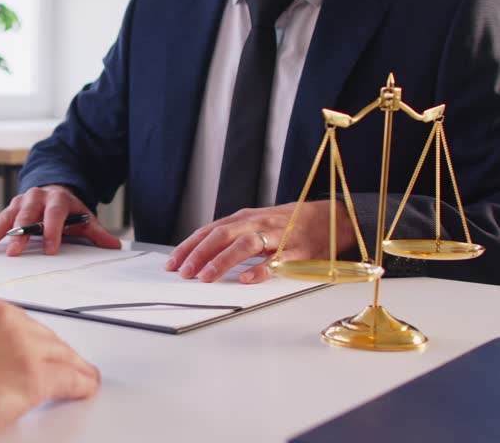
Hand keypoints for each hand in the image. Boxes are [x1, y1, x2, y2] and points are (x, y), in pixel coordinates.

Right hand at [0, 184, 120, 255]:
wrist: (53, 188)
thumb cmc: (67, 207)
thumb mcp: (84, 216)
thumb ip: (96, 232)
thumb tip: (114, 245)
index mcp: (56, 199)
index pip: (55, 215)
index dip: (53, 232)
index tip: (50, 250)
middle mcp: (35, 198)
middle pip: (26, 218)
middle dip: (18, 235)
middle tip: (13, 253)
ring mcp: (18, 203)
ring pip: (4, 219)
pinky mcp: (7, 210)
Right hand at [0, 292, 99, 442]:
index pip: (11, 320)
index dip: (25, 338)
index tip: (29, 347)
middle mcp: (0, 316)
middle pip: (40, 333)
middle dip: (51, 351)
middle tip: (61, 363)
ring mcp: (21, 343)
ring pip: (59, 353)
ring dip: (70, 366)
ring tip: (80, 375)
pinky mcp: (34, 376)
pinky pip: (69, 378)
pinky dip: (80, 384)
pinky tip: (84, 387)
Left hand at [165, 201, 356, 283]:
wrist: (327, 218)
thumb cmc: (285, 224)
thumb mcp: (253, 225)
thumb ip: (229, 237)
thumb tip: (198, 255)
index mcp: (243, 219)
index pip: (209, 231)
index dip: (188, 247)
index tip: (172, 263)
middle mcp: (256, 223)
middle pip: (222, 235)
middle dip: (199, 254)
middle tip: (184, 273)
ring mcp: (276, 235)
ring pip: (245, 244)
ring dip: (223, 261)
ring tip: (206, 277)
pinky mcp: (296, 250)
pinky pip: (276, 260)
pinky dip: (260, 270)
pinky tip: (245, 279)